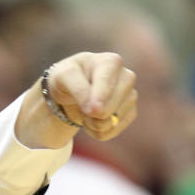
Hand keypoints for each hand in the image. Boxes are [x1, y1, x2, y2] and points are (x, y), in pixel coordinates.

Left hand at [16, 51, 136, 148]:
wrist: (72, 87)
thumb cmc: (68, 78)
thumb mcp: (64, 76)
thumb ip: (78, 89)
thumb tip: (95, 110)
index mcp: (111, 62)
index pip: (107, 85)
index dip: (97, 100)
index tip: (90, 110)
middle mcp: (126, 77)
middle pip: (108, 108)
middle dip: (89, 114)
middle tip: (80, 105)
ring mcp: (130, 95)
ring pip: (111, 122)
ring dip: (92, 123)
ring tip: (85, 110)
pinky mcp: (130, 112)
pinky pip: (113, 131)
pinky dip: (98, 131)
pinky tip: (93, 120)